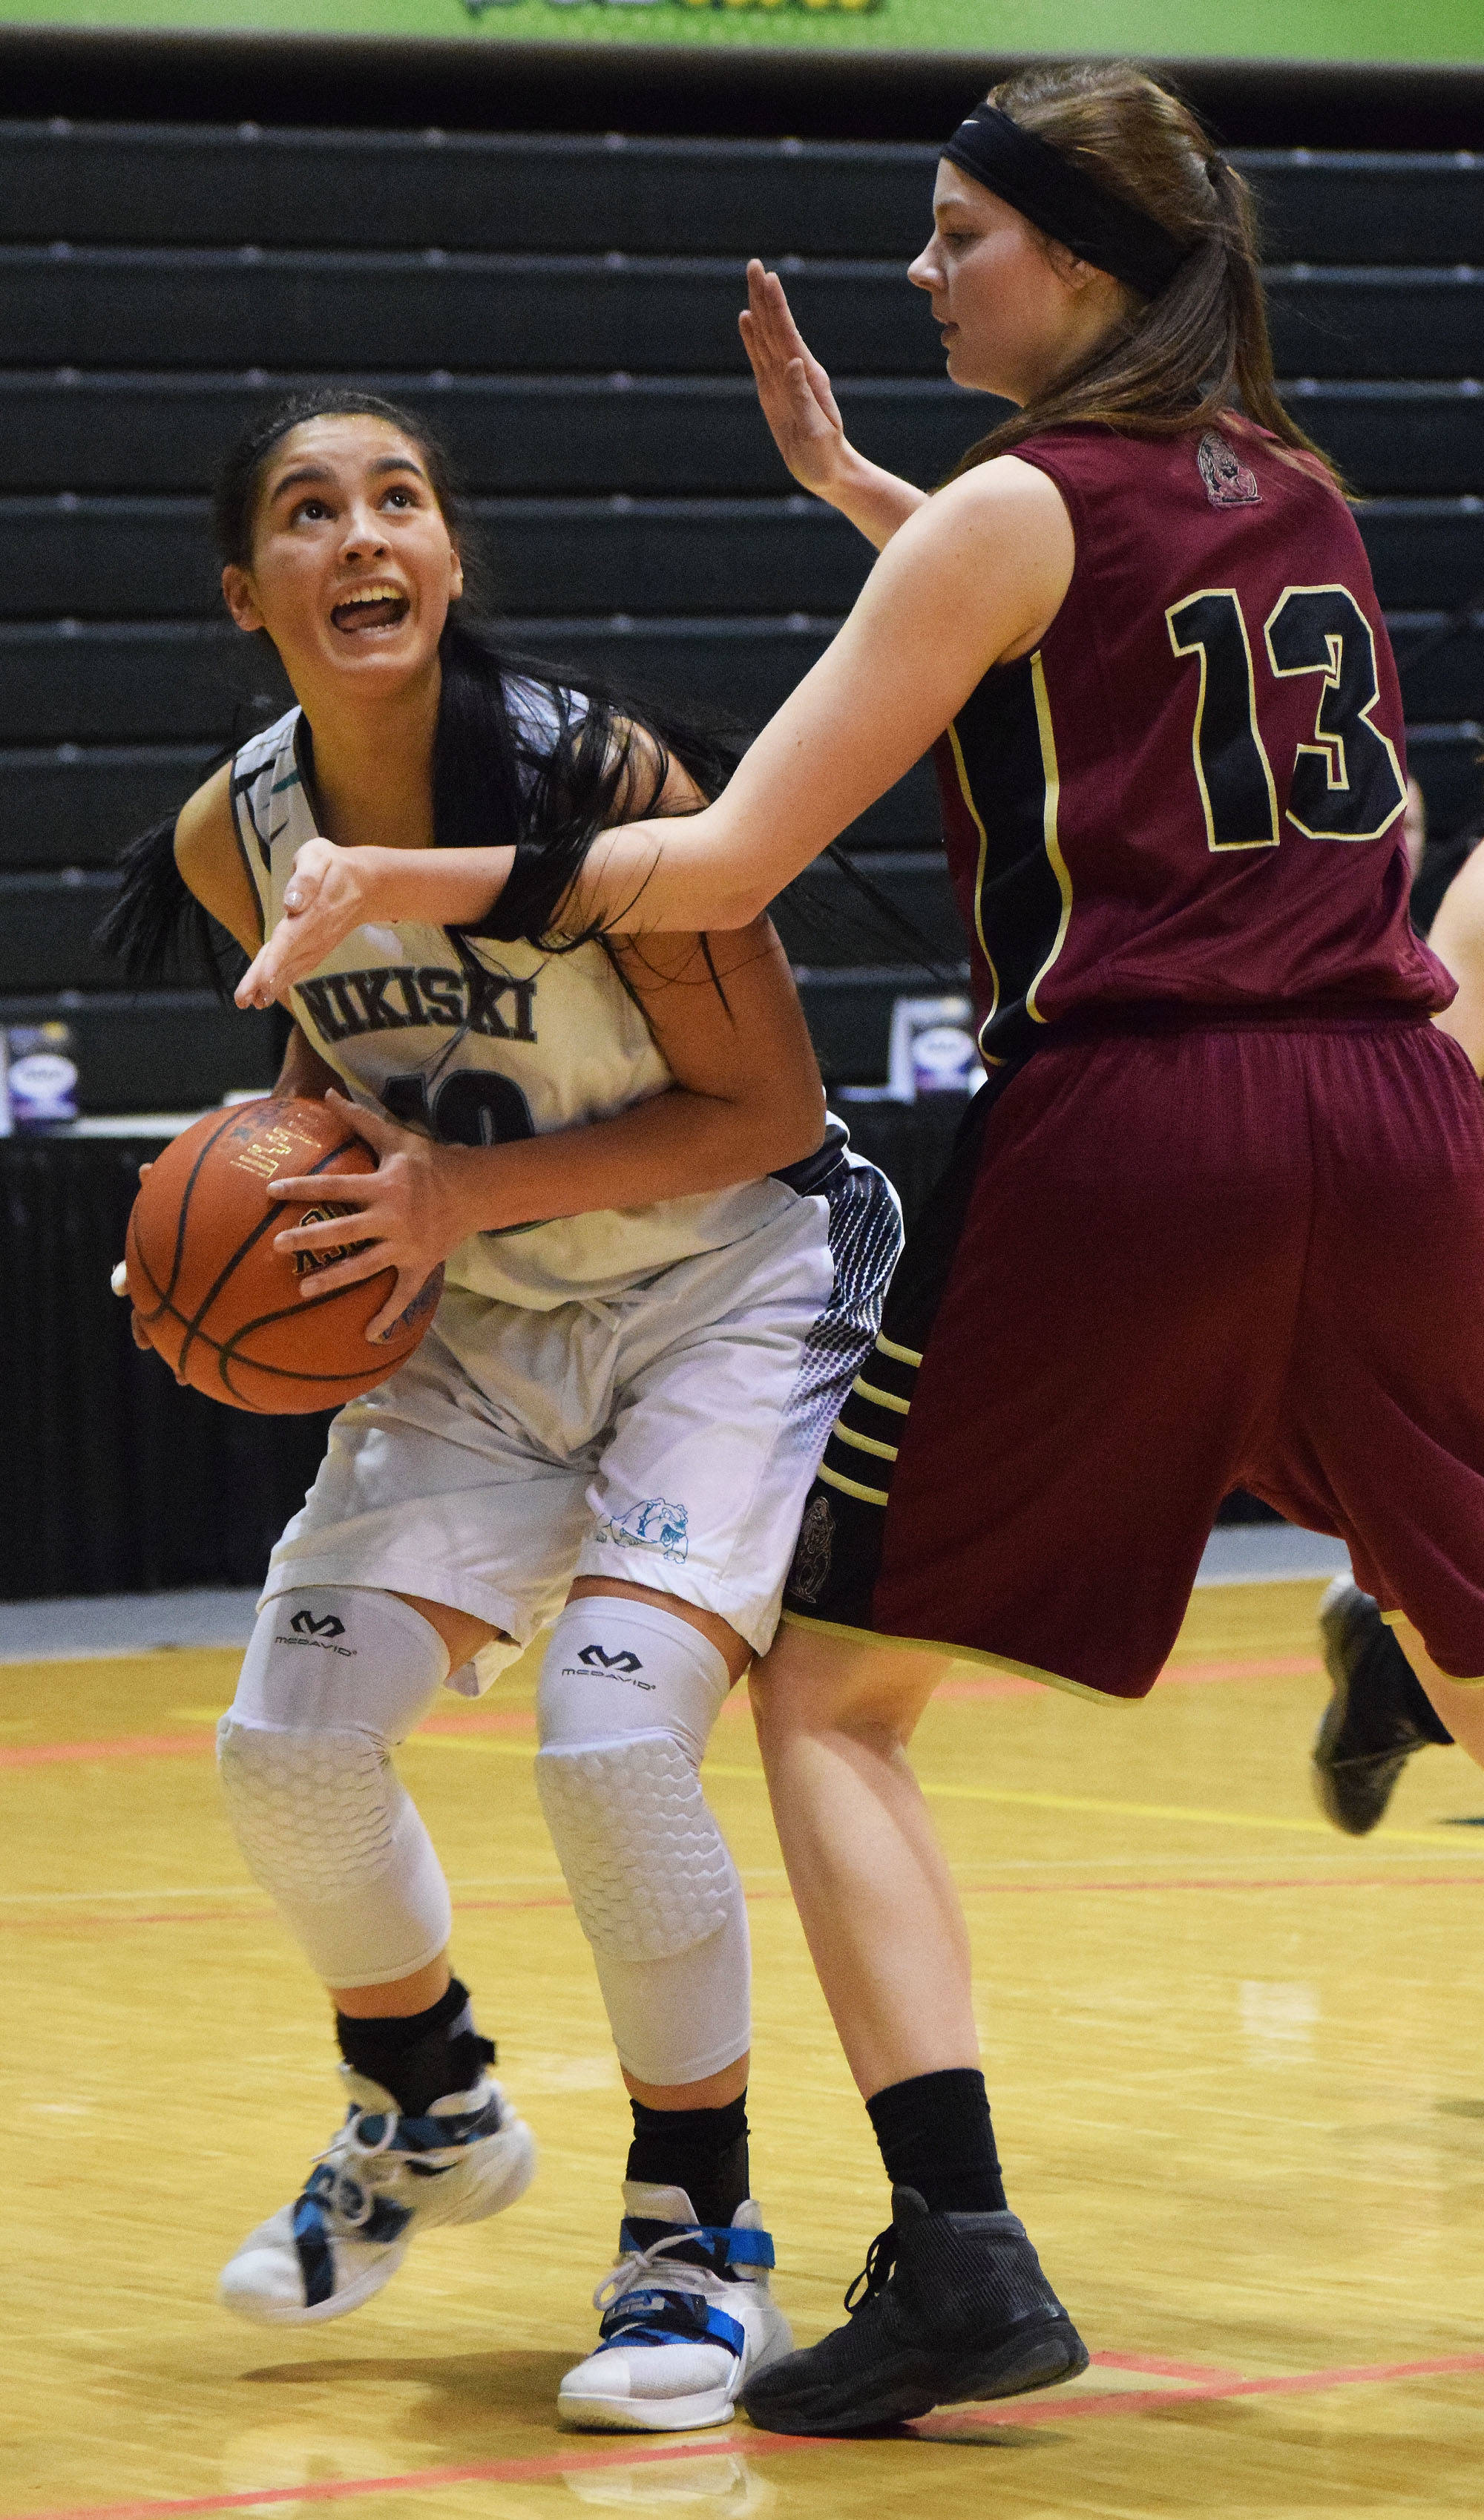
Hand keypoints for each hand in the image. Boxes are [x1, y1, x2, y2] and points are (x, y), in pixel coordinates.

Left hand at [236, 838, 383, 1009]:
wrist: (367, 884)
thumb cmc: (335, 866)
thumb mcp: (319, 856)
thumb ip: (305, 877)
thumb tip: (291, 904)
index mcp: (312, 912)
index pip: (291, 938)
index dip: (277, 958)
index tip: (263, 978)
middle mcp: (315, 934)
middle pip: (286, 960)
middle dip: (264, 981)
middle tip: (243, 1001)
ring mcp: (317, 945)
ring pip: (291, 968)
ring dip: (271, 986)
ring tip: (252, 1002)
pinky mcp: (317, 949)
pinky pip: (298, 968)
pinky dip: (283, 981)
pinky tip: (269, 993)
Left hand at [266, 1091, 465, 1342]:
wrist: (476, 1190)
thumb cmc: (431, 1161)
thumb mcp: (397, 1137)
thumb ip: (360, 1118)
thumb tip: (328, 1093)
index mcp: (383, 1186)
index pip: (335, 1185)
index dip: (303, 1187)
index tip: (272, 1191)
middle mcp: (392, 1217)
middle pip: (343, 1230)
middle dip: (309, 1239)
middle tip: (277, 1246)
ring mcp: (405, 1245)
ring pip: (365, 1266)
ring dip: (334, 1279)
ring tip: (303, 1291)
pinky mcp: (419, 1265)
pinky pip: (403, 1296)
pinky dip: (388, 1317)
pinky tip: (368, 1336)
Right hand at [738, 258, 854, 501]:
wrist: (829, 471)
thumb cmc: (825, 455)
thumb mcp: (815, 430)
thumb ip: (803, 396)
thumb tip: (794, 362)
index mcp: (806, 376)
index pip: (787, 333)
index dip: (776, 306)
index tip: (767, 277)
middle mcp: (795, 371)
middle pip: (775, 327)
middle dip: (764, 296)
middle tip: (753, 264)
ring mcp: (783, 380)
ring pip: (767, 338)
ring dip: (759, 309)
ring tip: (752, 282)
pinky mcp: (774, 392)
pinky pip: (761, 359)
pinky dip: (752, 338)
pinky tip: (747, 321)